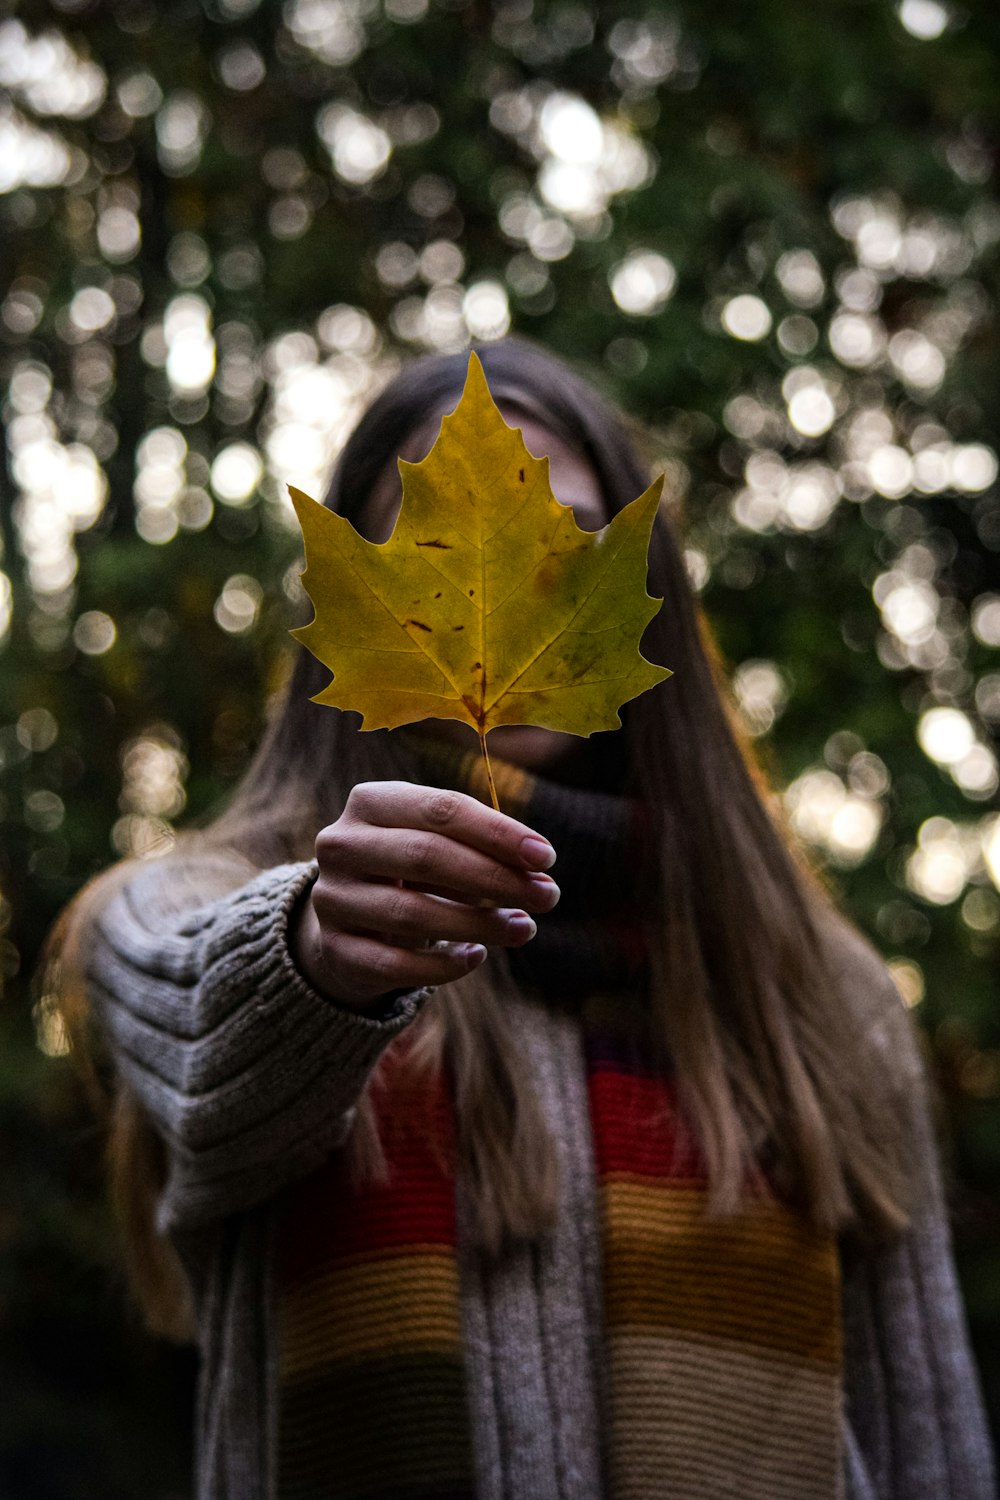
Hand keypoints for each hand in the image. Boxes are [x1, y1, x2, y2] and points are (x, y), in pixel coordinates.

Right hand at [289, 780, 559, 1012]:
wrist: (350, 919)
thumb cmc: (411, 870)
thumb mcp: (438, 843)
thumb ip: (483, 849)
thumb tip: (539, 872)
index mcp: (371, 802)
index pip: (441, 809)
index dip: (498, 833)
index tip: (546, 857)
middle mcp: (341, 845)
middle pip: (426, 856)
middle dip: (495, 877)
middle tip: (546, 896)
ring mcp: (332, 899)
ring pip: (411, 914)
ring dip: (479, 924)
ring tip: (523, 928)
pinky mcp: (335, 949)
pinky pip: (396, 964)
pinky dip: (444, 965)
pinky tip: (476, 957)